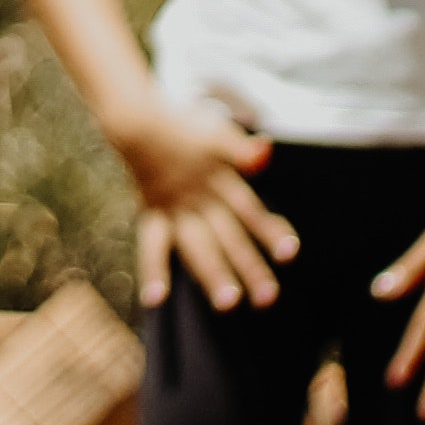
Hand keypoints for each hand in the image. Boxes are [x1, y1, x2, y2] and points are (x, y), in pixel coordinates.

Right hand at [120, 100, 300, 311]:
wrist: (135, 120)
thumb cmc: (185, 128)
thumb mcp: (217, 131)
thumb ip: (242, 148)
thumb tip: (267, 151)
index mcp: (218, 178)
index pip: (248, 208)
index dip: (268, 229)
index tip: (289, 254)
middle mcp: (198, 198)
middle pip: (227, 235)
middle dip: (247, 266)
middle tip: (267, 298)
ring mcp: (173, 209)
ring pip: (195, 245)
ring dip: (210, 274)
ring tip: (227, 304)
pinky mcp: (152, 215)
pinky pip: (150, 245)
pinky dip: (152, 271)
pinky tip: (155, 301)